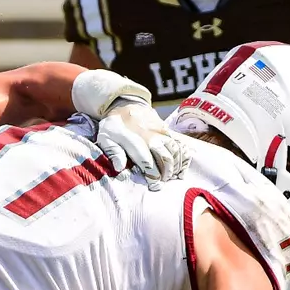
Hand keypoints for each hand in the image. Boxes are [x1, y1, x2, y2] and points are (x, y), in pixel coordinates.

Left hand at [71, 69, 189, 184]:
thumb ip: (113, 152)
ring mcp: (161, 131)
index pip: (147, 162)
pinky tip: (182, 168)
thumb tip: (119, 168)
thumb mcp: (106, 138)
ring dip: (176, 166)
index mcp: (134, 140)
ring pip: (175, 150)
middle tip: (163, 183)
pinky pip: (180, 143)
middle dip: (166, 173)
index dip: (153, 176)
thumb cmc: (114, 126)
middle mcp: (150, 135)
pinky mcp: (167, 129)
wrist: (125, 104)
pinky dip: (184, 156)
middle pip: (165, 157)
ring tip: (173, 177)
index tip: (155, 186)